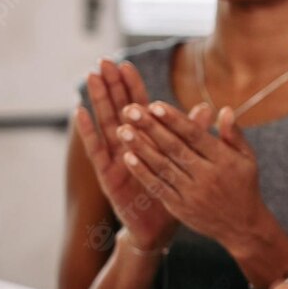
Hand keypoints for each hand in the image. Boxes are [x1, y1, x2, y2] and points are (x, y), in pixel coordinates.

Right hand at [75, 59, 180, 250]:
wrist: (160, 227)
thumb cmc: (173, 190)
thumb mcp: (185, 160)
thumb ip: (193, 134)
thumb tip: (208, 108)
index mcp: (148, 140)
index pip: (140, 106)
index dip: (132, 86)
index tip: (126, 63)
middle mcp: (128, 145)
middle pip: (119, 109)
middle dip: (111, 85)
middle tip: (103, 61)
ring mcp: (116, 158)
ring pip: (106, 123)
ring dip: (99, 100)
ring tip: (91, 78)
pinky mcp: (107, 174)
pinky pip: (96, 150)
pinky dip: (88, 131)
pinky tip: (79, 111)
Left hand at [116, 101, 271, 254]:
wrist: (242, 227)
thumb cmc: (244, 186)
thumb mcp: (248, 159)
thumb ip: (234, 134)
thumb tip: (224, 109)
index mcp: (224, 160)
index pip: (195, 135)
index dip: (174, 120)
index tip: (155, 104)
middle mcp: (207, 176)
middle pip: (174, 148)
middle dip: (151, 127)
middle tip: (129, 109)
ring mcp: (192, 193)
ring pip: (162, 166)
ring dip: (140, 147)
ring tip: (122, 129)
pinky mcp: (180, 207)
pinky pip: (158, 186)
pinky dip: (142, 171)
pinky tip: (128, 156)